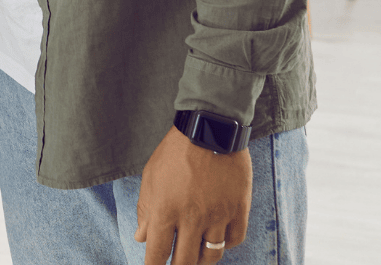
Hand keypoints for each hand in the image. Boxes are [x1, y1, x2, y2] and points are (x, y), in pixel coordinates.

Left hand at [134, 126, 252, 264]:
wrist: (210, 129)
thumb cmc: (175, 152)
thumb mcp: (151, 177)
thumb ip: (145, 209)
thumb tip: (141, 238)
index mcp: (165, 210)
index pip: (157, 253)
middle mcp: (192, 218)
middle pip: (185, 261)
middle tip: (177, 264)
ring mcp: (218, 215)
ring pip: (212, 255)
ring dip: (202, 260)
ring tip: (196, 255)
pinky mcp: (239, 209)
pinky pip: (234, 240)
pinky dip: (225, 243)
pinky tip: (217, 238)